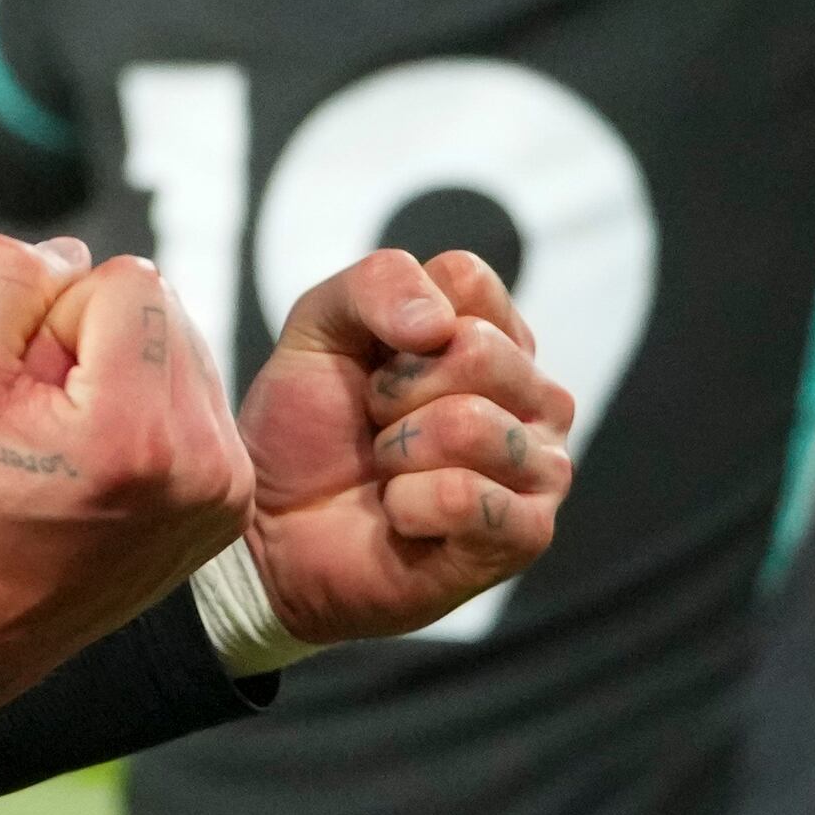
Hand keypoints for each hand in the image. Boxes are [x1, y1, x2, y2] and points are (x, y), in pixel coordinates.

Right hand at [0, 238, 253, 746]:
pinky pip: (195, 396)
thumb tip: (77, 253)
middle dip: (92, 339)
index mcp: (138, 433)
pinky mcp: (229, 504)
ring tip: (66, 443)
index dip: (54, 313)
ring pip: (182, 344)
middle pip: (164, 306)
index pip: (128, 279)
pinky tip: (99, 461)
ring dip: (120, 369)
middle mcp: (204, 464)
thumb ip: (10, 274)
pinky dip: (145, 407)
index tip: (22, 385)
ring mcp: (226, 491)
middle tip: (39, 419)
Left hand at [233, 245, 573, 644]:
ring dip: (397, 451)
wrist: (273, 529)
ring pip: (470, 424)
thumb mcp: (320, 327)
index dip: (391, 321)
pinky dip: (408, 504)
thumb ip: (377, 283)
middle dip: (393, 391)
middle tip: (377, 426)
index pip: (468, 279)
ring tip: (389, 472)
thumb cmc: (308, 426)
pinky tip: (402, 517)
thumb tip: (441, 325)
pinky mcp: (526, 535)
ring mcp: (542, 467)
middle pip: (476, 350)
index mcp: (498, 334)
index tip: (373, 363)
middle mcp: (537, 396)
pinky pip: (468, 497)